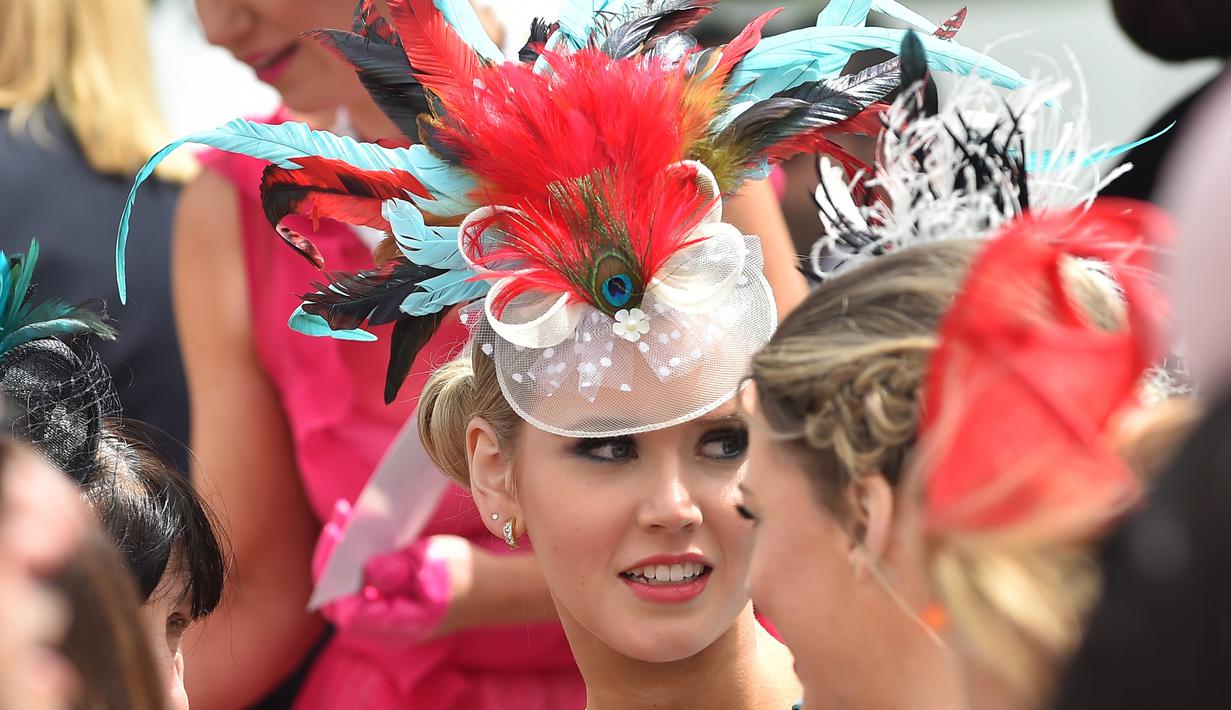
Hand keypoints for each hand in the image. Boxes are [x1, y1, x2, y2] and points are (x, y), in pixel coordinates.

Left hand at [312, 500, 460, 645]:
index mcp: (396, 626)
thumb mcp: (435, 567)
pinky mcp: (392, 604)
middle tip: (336, 525)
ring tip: (343, 522)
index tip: (338, 536)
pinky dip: (357, 562)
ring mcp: (388, 618)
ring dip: (342, 560)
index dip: (335, 574)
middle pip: (340, 602)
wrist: (497, 589)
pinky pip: (363, 587)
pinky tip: (359, 537)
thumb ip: (399, 570)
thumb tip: (365, 568)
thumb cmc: (470, 577)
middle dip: (332, 563)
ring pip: (349, 593)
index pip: (346, 608)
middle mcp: (386, 628)